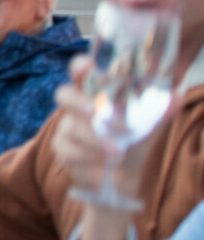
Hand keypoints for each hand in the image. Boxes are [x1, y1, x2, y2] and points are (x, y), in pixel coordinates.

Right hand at [51, 56, 160, 198]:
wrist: (125, 173)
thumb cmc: (132, 138)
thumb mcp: (149, 123)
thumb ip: (160, 110)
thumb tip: (175, 96)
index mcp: (95, 92)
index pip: (81, 72)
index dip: (80, 66)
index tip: (88, 66)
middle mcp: (77, 106)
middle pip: (64, 95)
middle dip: (79, 103)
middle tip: (96, 112)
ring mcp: (67, 127)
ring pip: (71, 128)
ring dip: (95, 139)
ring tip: (118, 151)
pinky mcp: (63, 149)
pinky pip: (68, 151)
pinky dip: (88, 158)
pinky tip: (104, 167)